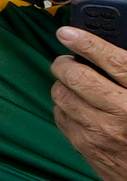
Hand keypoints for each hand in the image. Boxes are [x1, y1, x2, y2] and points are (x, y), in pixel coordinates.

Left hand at [50, 24, 126, 180]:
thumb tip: (108, 56)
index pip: (114, 61)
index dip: (88, 43)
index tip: (68, 32)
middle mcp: (121, 113)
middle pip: (78, 77)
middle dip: (65, 63)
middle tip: (67, 60)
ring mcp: (100, 132)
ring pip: (62, 96)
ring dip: (62, 84)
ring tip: (71, 82)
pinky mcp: (86, 147)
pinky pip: (61, 117)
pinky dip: (63, 106)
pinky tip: (74, 105)